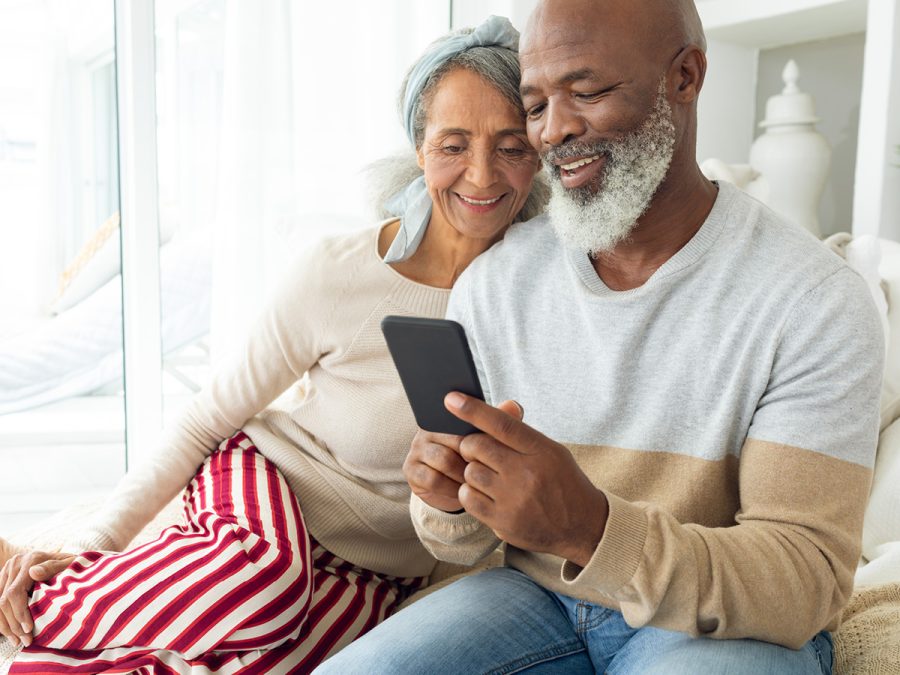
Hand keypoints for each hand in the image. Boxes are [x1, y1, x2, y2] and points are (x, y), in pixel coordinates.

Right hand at [0, 549, 75, 646]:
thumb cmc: (71, 564)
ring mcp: (7, 570)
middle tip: (26, 640)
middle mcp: (15, 564)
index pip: (15, 592)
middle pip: (4, 600)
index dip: (20, 613)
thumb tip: (34, 572)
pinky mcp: (3, 578)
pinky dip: (3, 619)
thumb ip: (53, 567)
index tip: (29, 629)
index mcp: (31, 560)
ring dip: (5, 625)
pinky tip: (11, 632)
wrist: (63, 557)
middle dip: (13, 624)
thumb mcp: (69, 563)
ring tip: (18, 640)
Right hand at [403, 400, 523, 513]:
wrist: (457, 491)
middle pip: (455, 441)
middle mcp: (428, 429)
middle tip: (488, 470)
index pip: (462, 420)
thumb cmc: (475, 460)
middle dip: (474, 459)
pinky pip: (432, 479)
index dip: (480, 438)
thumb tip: (513, 406)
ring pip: (444, 460)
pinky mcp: (411, 470)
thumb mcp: (490, 442)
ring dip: (463, 474)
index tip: (491, 452)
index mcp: (446, 416)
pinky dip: (450, 487)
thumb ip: (503, 422)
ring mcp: (417, 449)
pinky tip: (460, 491)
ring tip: (477, 482)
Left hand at [447, 392, 608, 566]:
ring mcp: (514, 499)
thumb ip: (521, 434)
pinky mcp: (502, 521)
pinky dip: (471, 493)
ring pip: (470, 472)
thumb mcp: (551, 452)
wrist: (584, 526)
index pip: (502, 424)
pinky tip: (486, 495)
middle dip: (472, 446)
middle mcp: (527, 473)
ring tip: (491, 478)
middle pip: (476, 446)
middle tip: (481, 453)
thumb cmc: (563, 482)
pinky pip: (467, 497)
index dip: (473, 410)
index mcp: (541, 450)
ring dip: (473, 472)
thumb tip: (486, 413)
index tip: (451, 398)